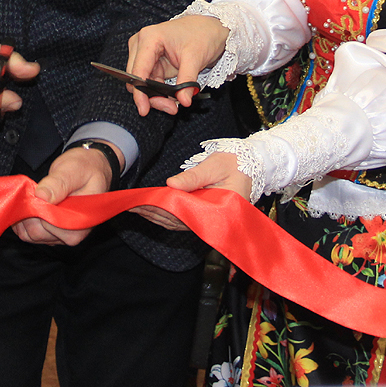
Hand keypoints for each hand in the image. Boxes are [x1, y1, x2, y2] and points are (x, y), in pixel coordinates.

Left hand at [12, 146, 115, 246]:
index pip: (51, 225)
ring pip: (31, 235)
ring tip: (33, 196)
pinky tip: (29, 205)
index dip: (39, 208)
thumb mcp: (74, 169)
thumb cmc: (86, 168)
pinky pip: (30, 234)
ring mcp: (61, 236)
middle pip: (38, 232)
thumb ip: (59, 182)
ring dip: (25, 216)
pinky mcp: (52, 233)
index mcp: (81, 222)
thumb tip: (41, 196)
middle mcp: (73, 234)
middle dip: (29, 211)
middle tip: (33, 191)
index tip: (36, 191)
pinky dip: (23, 221)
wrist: (91, 168)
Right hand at [125, 14, 228, 116]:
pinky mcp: (152, 62)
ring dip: (156, 97)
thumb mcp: (195, 58)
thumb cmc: (202, 34)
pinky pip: (150, 83)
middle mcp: (142, 44)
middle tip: (171, 108)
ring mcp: (145, 53)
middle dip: (151, 97)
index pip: (138, 71)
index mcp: (149, 38)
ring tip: (174, 104)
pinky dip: (160, 93)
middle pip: (137, 79)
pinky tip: (174, 97)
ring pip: (142, 84)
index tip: (144, 109)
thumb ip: (187, 81)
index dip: (140, 92)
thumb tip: (183, 101)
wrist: (210, 28)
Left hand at [133, 151, 251, 231]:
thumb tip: (171, 184)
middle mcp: (215, 220)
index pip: (187, 213)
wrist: (252, 165)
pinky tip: (151, 211)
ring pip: (179, 223)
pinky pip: (184, 220)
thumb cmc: (236, 163)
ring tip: (137, 208)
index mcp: (221, 209)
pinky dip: (167, 216)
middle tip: (133, 206)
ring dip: (158, 217)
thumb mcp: (215, 166)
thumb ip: (193, 177)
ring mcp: (209, 220)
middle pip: (180, 221)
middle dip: (155, 214)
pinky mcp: (205, 216)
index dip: (164, 210)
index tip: (145, 204)